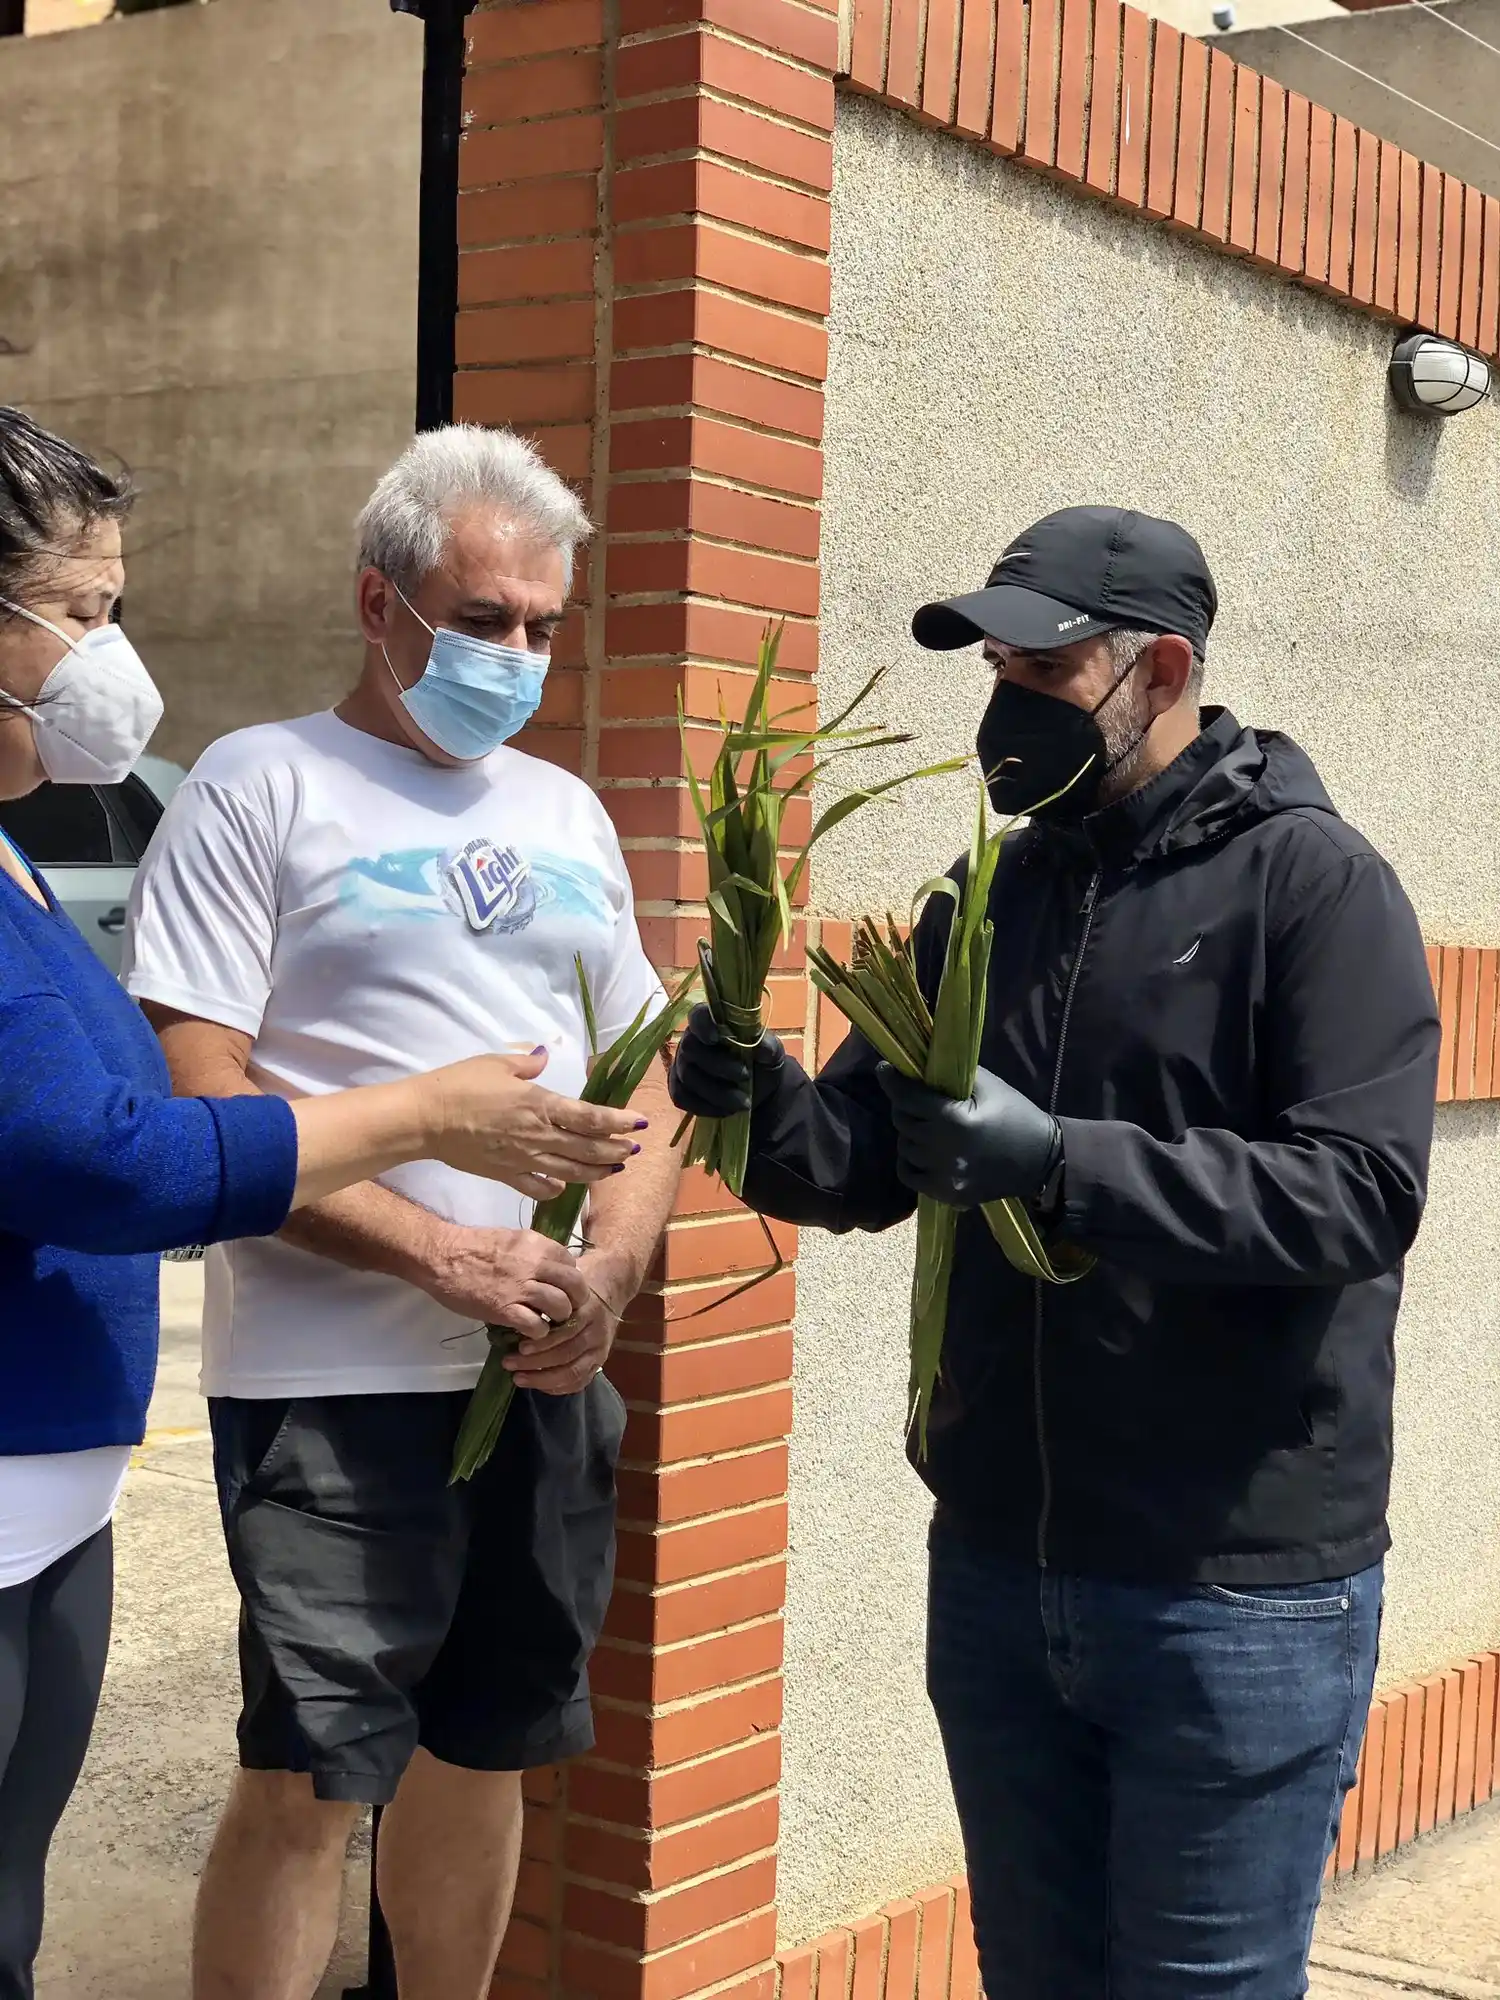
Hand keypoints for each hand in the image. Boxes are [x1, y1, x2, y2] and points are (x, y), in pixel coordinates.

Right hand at [416, 1050, 644, 1199]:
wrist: (426, 1119)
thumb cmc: (460, 1084)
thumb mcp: (496, 1063)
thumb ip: (526, 1065)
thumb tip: (543, 1059)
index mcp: (540, 1104)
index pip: (590, 1117)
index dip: (619, 1122)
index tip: (640, 1124)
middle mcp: (538, 1135)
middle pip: (588, 1148)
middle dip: (616, 1149)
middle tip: (634, 1149)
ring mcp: (524, 1159)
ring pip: (571, 1172)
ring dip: (597, 1171)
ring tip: (614, 1168)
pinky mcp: (506, 1175)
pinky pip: (538, 1187)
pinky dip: (556, 1189)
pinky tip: (565, 1187)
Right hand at [419, 1223, 591, 1341]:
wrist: (442, 1256)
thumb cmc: (473, 1246)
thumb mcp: (513, 1239)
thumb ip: (534, 1253)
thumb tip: (551, 1269)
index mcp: (538, 1244)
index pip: (572, 1263)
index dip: (570, 1279)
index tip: (561, 1288)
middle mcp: (536, 1264)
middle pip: (575, 1285)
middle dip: (575, 1300)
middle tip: (565, 1309)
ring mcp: (521, 1287)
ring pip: (561, 1306)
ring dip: (559, 1318)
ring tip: (549, 1321)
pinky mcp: (506, 1309)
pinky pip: (537, 1326)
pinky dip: (538, 1332)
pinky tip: (531, 1331)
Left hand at [503, 1244, 638, 1394]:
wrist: (610, 1290)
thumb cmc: (577, 1290)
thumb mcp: (564, 1288)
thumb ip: (546, 1303)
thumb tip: (513, 1317)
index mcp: (588, 1311)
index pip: (565, 1333)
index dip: (542, 1344)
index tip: (518, 1347)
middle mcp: (597, 1332)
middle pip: (567, 1354)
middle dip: (535, 1363)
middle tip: (509, 1363)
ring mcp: (600, 1350)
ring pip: (573, 1372)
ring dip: (542, 1378)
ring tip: (518, 1378)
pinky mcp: (600, 1363)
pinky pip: (580, 1382)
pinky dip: (558, 1387)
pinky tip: (538, 1385)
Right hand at [668, 1005, 786, 1118]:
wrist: (758, 1089)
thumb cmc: (760, 1061)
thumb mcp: (772, 1053)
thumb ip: (768, 1047)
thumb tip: (762, 1048)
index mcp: (712, 1022)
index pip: (697, 1015)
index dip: (702, 1025)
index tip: (715, 1037)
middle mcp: (691, 1040)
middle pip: (690, 1049)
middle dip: (718, 1066)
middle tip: (745, 1076)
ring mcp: (682, 1065)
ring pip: (687, 1076)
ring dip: (717, 1092)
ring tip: (743, 1102)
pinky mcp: (679, 1088)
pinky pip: (681, 1097)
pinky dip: (705, 1106)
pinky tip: (726, 1110)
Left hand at [877, 1063, 1061, 1204]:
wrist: (1043, 1161)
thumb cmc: (1016, 1116)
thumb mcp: (989, 1086)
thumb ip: (953, 1074)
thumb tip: (922, 1063)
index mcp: (954, 1119)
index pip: (908, 1097)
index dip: (892, 1080)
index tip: (884, 1069)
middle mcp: (943, 1150)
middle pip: (903, 1121)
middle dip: (904, 1105)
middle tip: (914, 1098)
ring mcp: (944, 1176)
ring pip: (904, 1147)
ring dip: (910, 1133)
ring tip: (926, 1125)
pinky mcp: (947, 1194)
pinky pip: (910, 1175)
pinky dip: (910, 1161)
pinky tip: (923, 1150)